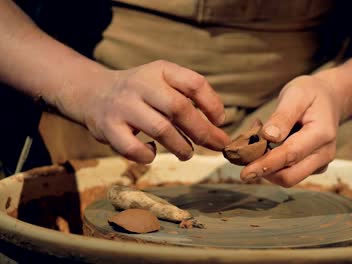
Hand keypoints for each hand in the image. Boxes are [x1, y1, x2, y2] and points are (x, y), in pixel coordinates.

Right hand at [62, 60, 229, 163]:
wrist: (92, 93)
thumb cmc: (141, 94)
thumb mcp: (163, 82)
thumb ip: (189, 96)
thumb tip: (218, 124)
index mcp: (160, 70)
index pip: (194, 83)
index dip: (213, 104)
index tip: (220, 121)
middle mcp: (141, 84)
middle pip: (179, 108)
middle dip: (203, 131)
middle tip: (215, 145)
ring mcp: (123, 106)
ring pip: (160, 129)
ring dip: (181, 147)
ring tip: (187, 153)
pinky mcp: (108, 128)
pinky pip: (133, 148)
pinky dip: (148, 155)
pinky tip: (152, 152)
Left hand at [240, 74, 342, 186]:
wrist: (329, 99)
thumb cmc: (310, 93)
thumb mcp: (296, 94)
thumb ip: (282, 116)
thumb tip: (267, 137)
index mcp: (322, 133)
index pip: (290, 155)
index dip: (266, 165)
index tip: (244, 173)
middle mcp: (324, 153)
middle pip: (289, 176)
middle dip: (264, 171)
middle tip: (245, 152)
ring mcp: (320, 163)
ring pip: (288, 178)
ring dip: (267, 167)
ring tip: (258, 141)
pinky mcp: (313, 167)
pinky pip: (289, 173)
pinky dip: (274, 165)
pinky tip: (268, 145)